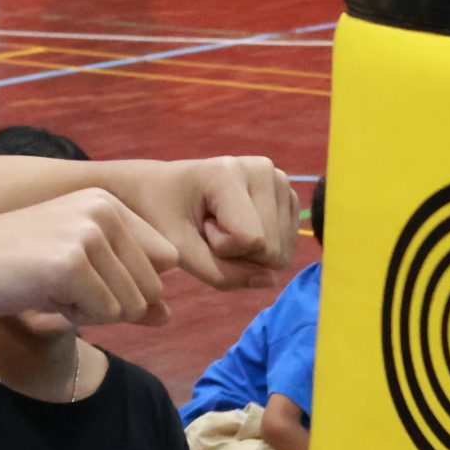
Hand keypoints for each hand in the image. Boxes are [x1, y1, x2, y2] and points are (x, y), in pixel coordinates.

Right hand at [0, 189, 178, 326]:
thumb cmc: (9, 266)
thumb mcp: (77, 271)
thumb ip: (126, 289)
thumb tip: (167, 318)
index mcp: (108, 202)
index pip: (164, 261)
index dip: (127, 284)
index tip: (79, 276)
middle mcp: (103, 209)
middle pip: (152, 287)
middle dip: (110, 302)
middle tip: (58, 285)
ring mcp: (87, 234)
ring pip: (132, 305)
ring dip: (91, 312)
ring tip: (47, 287)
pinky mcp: (72, 263)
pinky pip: (106, 315)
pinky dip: (74, 318)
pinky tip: (39, 294)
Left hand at [124, 156, 299, 290]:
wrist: (161, 189)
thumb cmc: (162, 216)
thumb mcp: (179, 250)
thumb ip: (221, 273)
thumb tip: (270, 279)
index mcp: (229, 172)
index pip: (251, 240)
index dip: (222, 249)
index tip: (197, 225)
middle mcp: (264, 170)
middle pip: (271, 249)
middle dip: (236, 251)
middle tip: (207, 226)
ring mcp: (280, 181)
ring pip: (282, 250)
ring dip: (247, 250)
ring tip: (220, 223)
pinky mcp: (289, 196)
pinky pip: (287, 245)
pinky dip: (260, 247)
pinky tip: (237, 224)